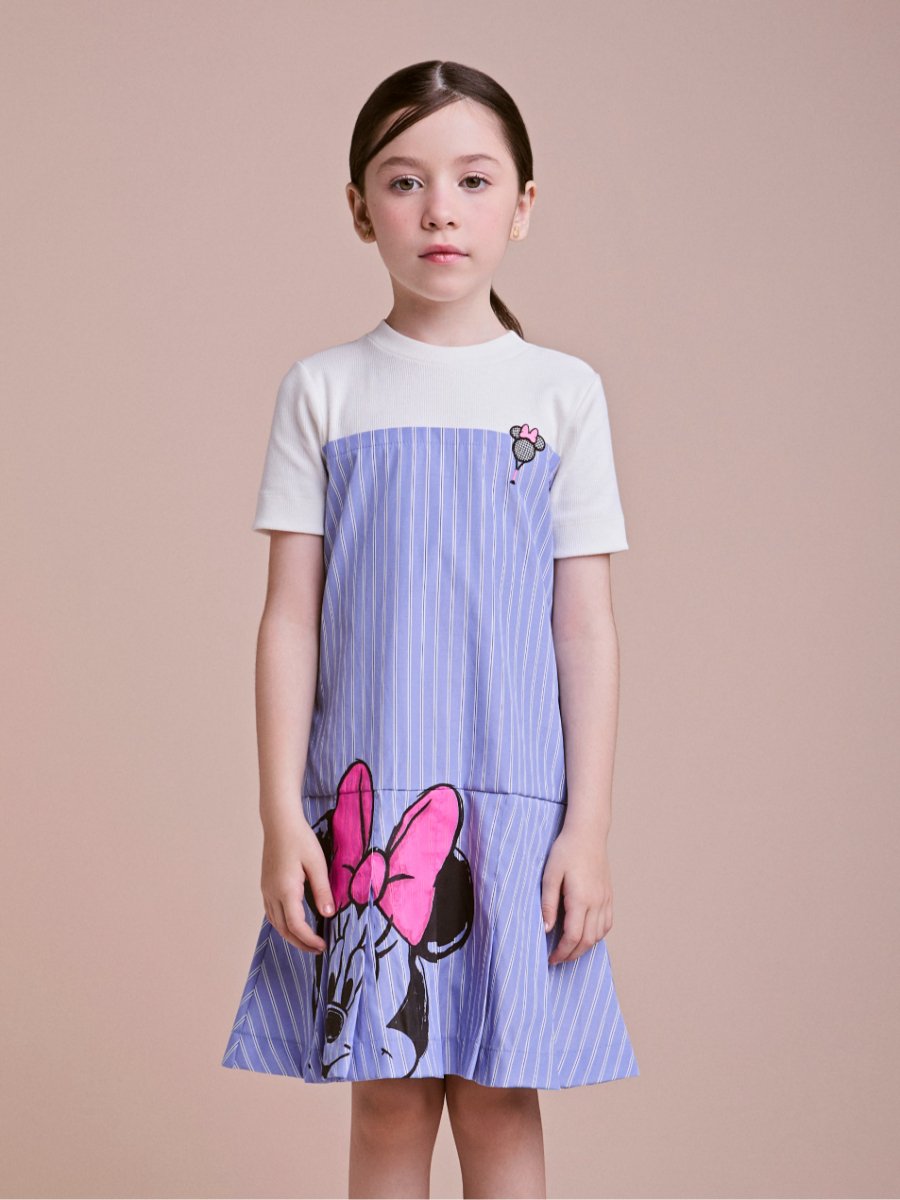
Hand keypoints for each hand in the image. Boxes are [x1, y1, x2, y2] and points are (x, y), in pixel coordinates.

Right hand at [261, 813, 335, 955]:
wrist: (279, 823)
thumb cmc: (300, 839)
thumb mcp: (317, 863)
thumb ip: (323, 890)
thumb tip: (328, 914)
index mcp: (285, 890)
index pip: (296, 925)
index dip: (309, 940)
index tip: (323, 945)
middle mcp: (272, 894)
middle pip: (283, 929)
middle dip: (300, 943)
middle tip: (317, 949)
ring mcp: (266, 890)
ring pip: (275, 923)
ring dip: (290, 936)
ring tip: (307, 941)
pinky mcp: (266, 886)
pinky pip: (272, 913)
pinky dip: (283, 924)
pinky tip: (294, 923)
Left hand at [541, 824, 612, 965]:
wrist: (588, 833)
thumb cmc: (566, 851)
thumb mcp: (550, 875)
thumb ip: (547, 903)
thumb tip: (546, 929)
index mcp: (580, 899)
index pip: (573, 937)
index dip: (561, 952)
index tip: (551, 959)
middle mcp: (596, 903)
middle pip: (587, 940)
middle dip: (572, 954)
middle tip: (557, 959)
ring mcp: (605, 899)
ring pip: (598, 935)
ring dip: (584, 947)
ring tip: (569, 949)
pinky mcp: (609, 895)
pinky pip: (607, 924)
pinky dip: (597, 935)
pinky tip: (586, 935)